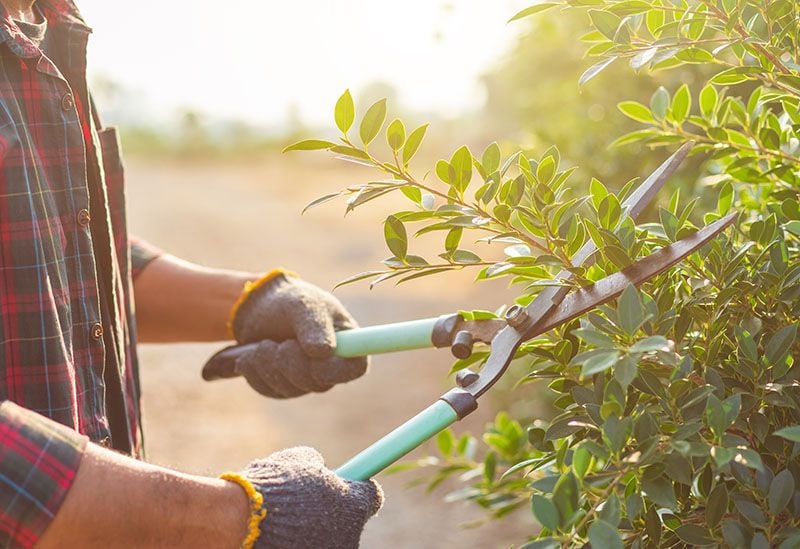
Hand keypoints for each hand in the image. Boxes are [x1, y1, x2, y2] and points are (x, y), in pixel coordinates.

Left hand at [231, 272, 368, 397]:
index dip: (335, 368)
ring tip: (262, 343)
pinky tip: (250, 356)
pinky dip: (255, 372)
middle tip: (277, 343)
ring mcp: (307, 381)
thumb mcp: (303, 303)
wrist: (261, 308)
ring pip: (289, 388)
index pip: (354, 368)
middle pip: (317, 383)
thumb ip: (314, 324)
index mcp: (348, 344)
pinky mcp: (283, 388)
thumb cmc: (290, 300)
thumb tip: (323, 352)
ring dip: (268, 364)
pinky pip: (269, 389)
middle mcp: (331, 367)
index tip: (315, 354)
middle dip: (291, 362)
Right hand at [243, 447, 382, 547]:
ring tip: (288, 517)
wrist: (243, 519)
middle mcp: (350, 536)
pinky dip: (300, 541)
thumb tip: (319, 467)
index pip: (372, 496)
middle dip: (333, 511)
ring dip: (316, 528)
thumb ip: (318, 465)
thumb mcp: (300, 459)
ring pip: (329, 537)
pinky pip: (311, 546)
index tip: (348, 483)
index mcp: (355, 505)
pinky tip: (280, 533)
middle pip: (350, 522)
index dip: (359, 487)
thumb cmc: (274, 485)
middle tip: (309, 502)